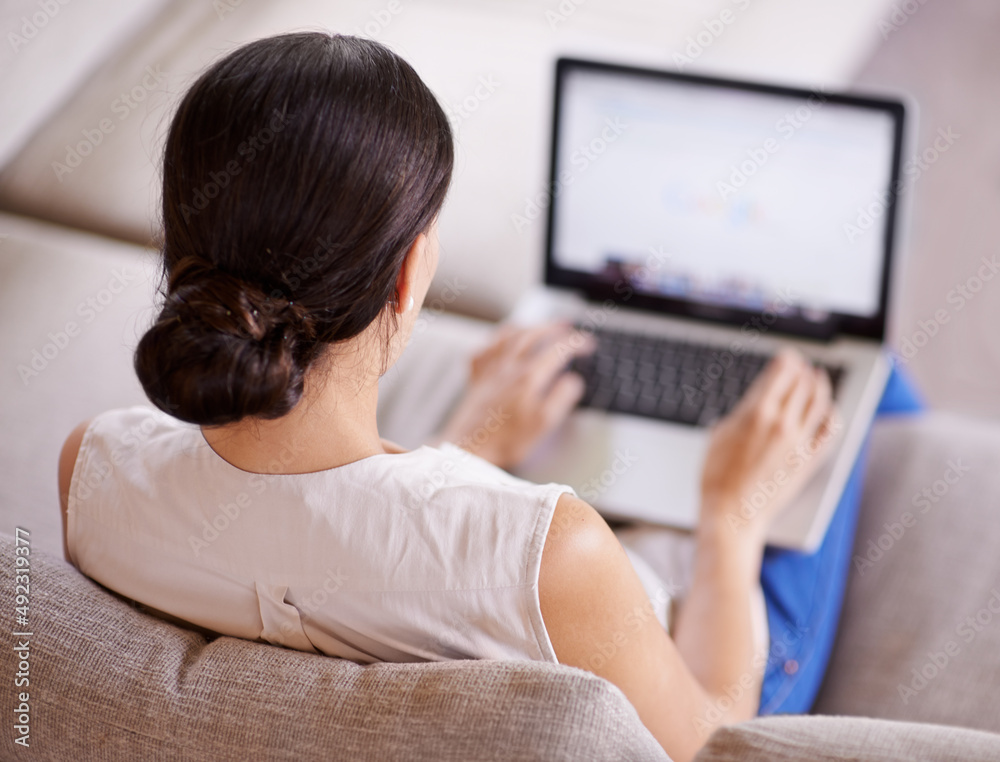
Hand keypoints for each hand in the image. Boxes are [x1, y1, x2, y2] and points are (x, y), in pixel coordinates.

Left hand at [432, 321, 594, 468]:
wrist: (471, 448)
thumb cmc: (507, 440)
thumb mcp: (544, 423)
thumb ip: (561, 398)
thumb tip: (573, 381)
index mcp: (529, 377)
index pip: (557, 349)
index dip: (576, 343)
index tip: (588, 344)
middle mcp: (509, 367)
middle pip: (533, 334)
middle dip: (554, 327)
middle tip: (568, 326)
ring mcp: (490, 370)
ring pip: (509, 336)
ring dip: (528, 327)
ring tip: (539, 327)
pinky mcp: (476, 377)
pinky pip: (486, 348)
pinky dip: (497, 340)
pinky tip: (502, 342)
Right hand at [699, 348, 837, 541]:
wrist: (732, 512)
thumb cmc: (717, 476)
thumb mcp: (720, 433)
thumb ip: (740, 413)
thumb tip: (752, 404)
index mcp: (757, 412)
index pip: (781, 373)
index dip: (787, 360)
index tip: (787, 356)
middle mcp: (782, 423)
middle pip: (802, 384)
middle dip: (802, 370)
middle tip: (801, 365)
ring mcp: (799, 442)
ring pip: (819, 403)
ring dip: (820, 385)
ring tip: (819, 378)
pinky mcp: (808, 460)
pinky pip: (829, 432)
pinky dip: (831, 416)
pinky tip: (830, 410)